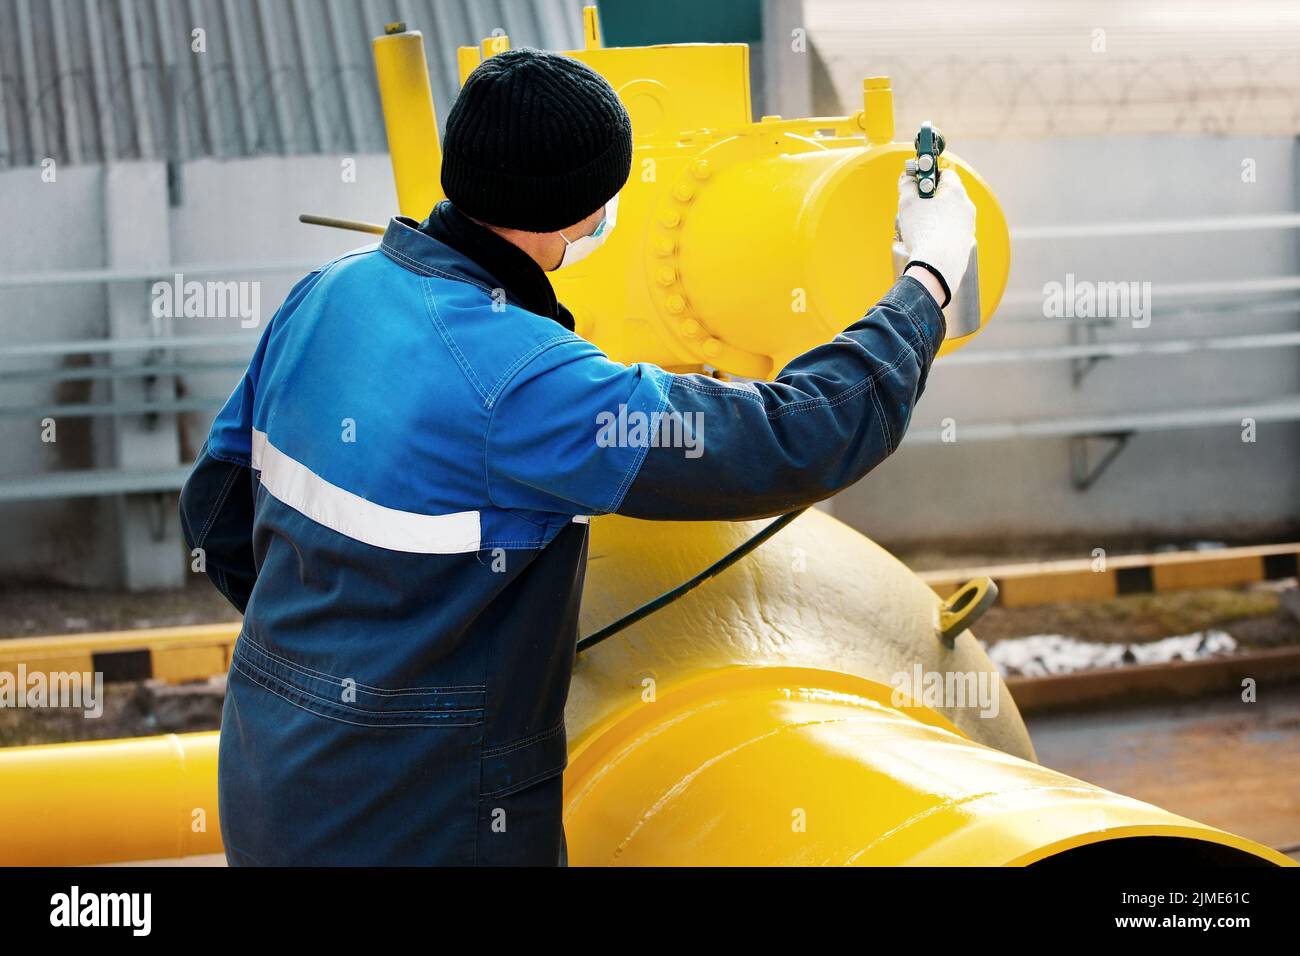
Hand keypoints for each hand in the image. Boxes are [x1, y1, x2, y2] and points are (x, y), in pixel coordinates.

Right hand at [897, 166, 976, 307]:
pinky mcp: (966, 243)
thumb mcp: (907, 202)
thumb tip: (908, 179)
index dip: (928, 175)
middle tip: (915, 207)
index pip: (944, 172)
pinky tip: (928, 242)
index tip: (917, 183)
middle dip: (930, 199)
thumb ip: (906, 185)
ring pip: (949, 214)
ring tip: (919, 229)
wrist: (937, 266)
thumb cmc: (924, 232)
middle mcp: (966, 206)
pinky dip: (940, 233)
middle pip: (947, 195)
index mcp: (955, 191)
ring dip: (935, 217)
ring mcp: (968, 225)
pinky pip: (951, 232)